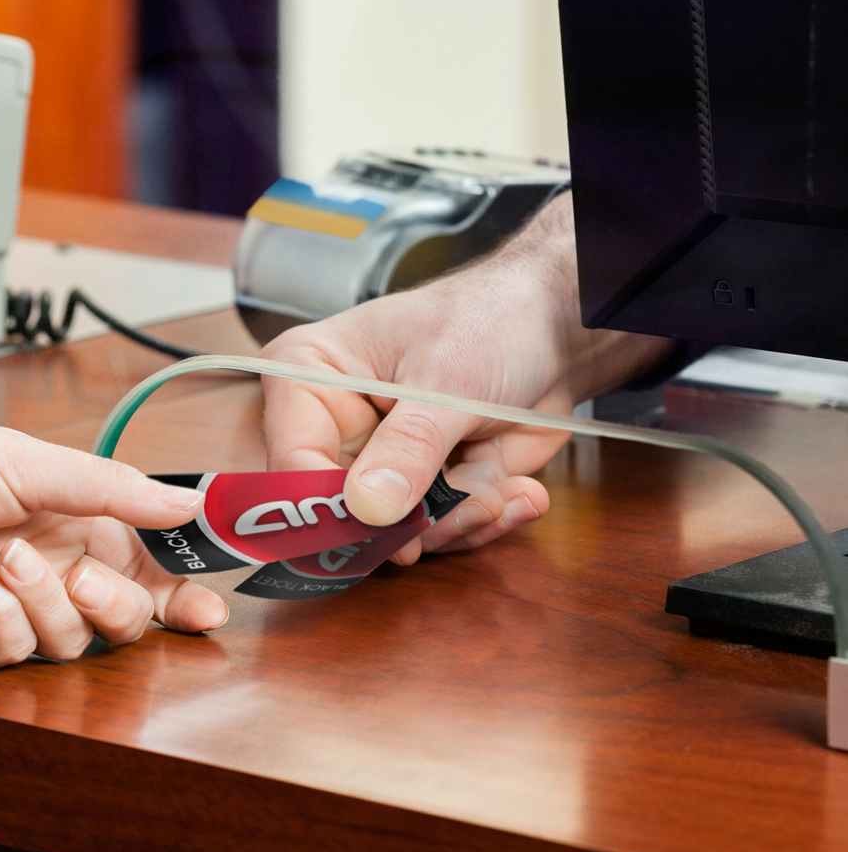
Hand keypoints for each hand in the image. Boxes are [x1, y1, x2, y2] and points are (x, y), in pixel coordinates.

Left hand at [0, 404, 228, 665]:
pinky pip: (10, 652)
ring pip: (70, 642)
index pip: (145, 565)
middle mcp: (47, 566)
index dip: (181, 591)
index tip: (210, 607)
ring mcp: (6, 608)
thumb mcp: (26, 461)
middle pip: (120, 618)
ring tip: (0, 557)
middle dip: (114, 603)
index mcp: (71, 518)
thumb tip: (191, 503)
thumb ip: (113, 490)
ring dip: (42, 601)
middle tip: (85, 574)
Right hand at [260, 193, 673, 561]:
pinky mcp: (424, 486)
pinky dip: (481, 521)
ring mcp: (379, 461)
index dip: (325, 503)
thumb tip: (367, 510)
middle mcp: (334, 426)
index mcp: (309, 378)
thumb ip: (408, 446)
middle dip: (405, 526)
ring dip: (454, 525)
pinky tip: (520, 493)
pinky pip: (436, 530)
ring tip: (504, 494)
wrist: (558, 326)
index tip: (377, 530)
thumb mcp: (447, 380)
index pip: (293, 456)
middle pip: (337, 508)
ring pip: (391, 530)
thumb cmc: (490, 320)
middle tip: (464, 511)